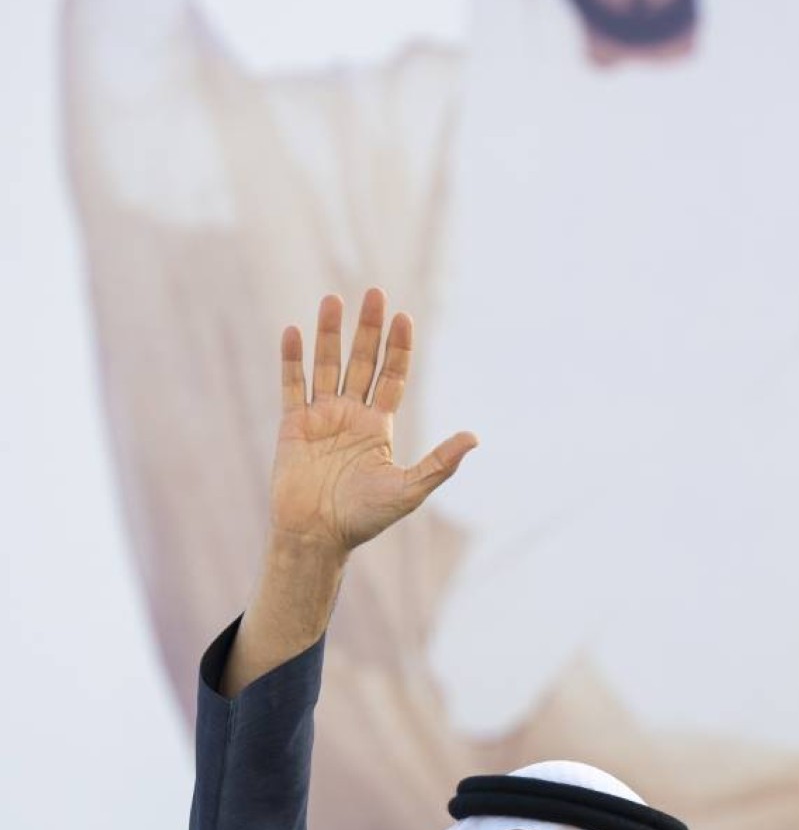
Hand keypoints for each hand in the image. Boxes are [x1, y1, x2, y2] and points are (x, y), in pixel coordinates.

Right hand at [270, 289, 475, 556]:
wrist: (316, 536)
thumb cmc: (363, 518)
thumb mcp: (408, 490)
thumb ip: (440, 463)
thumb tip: (475, 438)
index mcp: (378, 426)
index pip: (392, 377)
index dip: (398, 347)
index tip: (404, 317)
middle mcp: (351, 415)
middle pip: (362, 361)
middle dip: (369, 329)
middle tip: (374, 293)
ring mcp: (320, 417)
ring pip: (326, 365)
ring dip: (329, 333)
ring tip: (333, 299)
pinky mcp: (292, 425)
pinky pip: (292, 386)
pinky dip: (292, 359)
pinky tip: (294, 331)